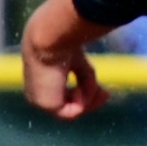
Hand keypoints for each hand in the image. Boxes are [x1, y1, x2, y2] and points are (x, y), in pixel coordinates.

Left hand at [21, 0, 111, 120]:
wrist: (49, 35)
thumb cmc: (63, 37)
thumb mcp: (78, 58)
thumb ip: (84, 73)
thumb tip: (103, 86)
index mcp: (41, 77)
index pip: (66, 91)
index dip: (86, 91)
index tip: (105, 90)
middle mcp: (38, 89)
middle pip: (70, 103)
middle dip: (91, 100)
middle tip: (108, 94)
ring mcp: (40, 99)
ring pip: (74, 108)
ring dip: (89, 96)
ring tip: (97, 85)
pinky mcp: (45, 104)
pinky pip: (73, 111)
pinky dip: (84, 98)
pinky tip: (82, 86)